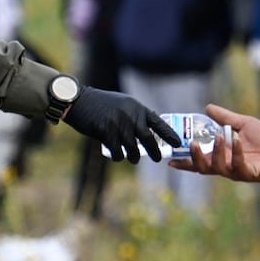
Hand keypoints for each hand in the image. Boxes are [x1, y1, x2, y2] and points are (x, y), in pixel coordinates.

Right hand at [63, 87, 181, 162]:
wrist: (80, 101)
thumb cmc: (102, 103)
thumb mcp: (123, 103)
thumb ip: (135, 114)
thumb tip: (147, 128)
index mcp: (136, 107)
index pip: (157, 122)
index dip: (169, 134)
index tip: (178, 143)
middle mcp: (130, 115)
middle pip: (148, 138)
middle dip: (154, 151)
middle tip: (158, 158)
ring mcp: (118, 124)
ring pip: (132, 148)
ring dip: (134, 156)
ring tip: (134, 159)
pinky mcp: (106, 132)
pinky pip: (117, 150)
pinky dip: (118, 156)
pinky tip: (117, 156)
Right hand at [170, 104, 259, 182]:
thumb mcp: (241, 124)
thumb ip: (224, 118)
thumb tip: (207, 107)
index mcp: (221, 156)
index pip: (198, 161)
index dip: (184, 162)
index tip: (170, 159)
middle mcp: (225, 166)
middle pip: (203, 168)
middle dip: (194, 158)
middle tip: (190, 145)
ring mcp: (236, 171)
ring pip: (218, 167)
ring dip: (216, 152)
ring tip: (219, 136)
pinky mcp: (249, 173)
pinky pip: (238, 165)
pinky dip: (236, 152)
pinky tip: (237, 139)